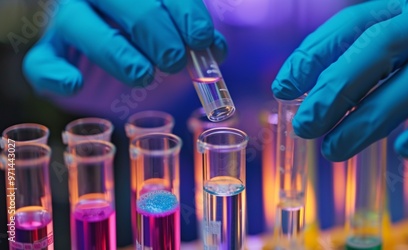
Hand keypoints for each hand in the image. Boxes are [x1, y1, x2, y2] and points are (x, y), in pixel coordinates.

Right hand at [22, 0, 226, 94]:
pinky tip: (75, 84)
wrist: (120, 51)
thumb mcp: (178, 30)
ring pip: (79, 25)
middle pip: (119, 0)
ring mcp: (68, 19)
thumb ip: (194, 33)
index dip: (182, 10)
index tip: (201, 38)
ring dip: (115, 52)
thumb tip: (215, 49)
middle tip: (174, 60)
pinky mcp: (50, 51)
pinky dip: (54, 74)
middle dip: (153, 30)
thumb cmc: (153, 37)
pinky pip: (40, 61)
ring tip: (143, 74)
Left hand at [272, 0, 407, 160]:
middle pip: (378, 47)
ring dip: (368, 119)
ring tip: (334, 150)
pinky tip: (404, 149)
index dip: (314, 54)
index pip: (353, 23)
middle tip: (305, 125)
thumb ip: (371, 62)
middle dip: (335, 87)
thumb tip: (314, 97)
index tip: (284, 86)